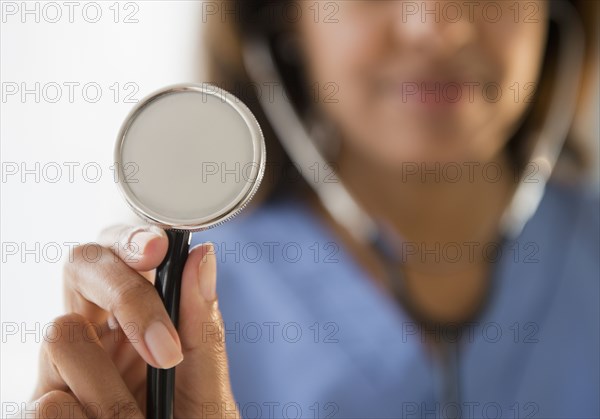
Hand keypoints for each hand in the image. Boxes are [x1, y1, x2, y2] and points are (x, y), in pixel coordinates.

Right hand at [27, 224, 238, 417]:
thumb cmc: (193, 416)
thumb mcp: (204, 372)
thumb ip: (201, 318)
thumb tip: (202, 256)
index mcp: (134, 308)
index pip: (119, 249)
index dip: (131, 238)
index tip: (157, 249)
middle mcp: (93, 325)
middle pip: (79, 266)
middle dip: (126, 296)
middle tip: (166, 350)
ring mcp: (62, 364)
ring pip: (60, 334)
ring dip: (111, 386)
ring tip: (138, 417)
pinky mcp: (43, 402)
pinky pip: (49, 402)